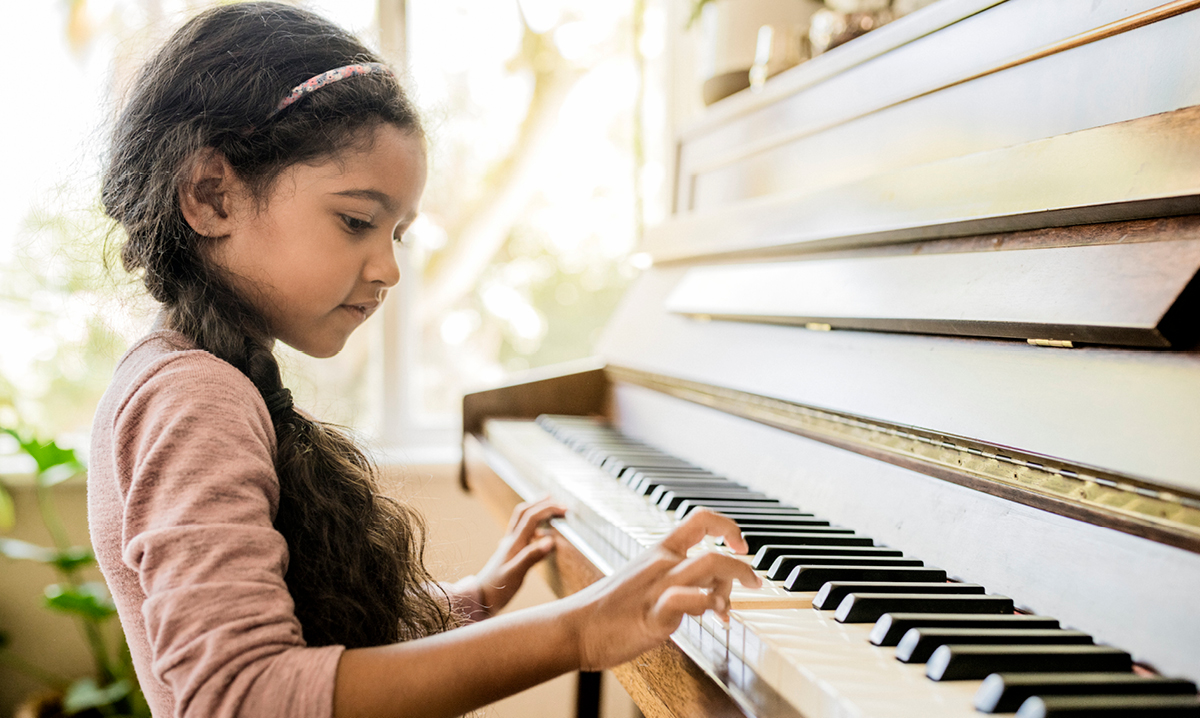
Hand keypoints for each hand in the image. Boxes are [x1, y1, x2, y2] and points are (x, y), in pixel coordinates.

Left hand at [470, 497, 566, 615]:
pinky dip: (534, 527)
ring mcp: (510, 546)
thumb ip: (532, 557)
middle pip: (525, 512)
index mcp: (514, 542)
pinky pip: (523, 533)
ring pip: (522, 521)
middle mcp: (511, 540)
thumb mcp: (516, 574)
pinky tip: (540, 534)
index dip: (548, 509)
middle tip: (559, 502)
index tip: (565, 509)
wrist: (481, 599)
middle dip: (542, 503)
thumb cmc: (497, 589)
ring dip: (536, 511)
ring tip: (550, 508)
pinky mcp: (510, 554)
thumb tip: (550, 540)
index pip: (532, 517)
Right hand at [565, 509, 760, 670]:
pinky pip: (685, 599)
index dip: (727, 527)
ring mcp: (658, 588)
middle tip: (754, 583)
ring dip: (733, 583)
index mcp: (658, 552)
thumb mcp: (644, 583)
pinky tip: (714, 616)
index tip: (740, 545)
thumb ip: (676, 583)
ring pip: (707, 567)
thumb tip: (709, 594)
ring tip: (732, 607)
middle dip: (742, 567)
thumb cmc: (608, 610)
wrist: (575, 628)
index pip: (699, 520)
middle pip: (713, 550)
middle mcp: (661, 564)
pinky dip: (707, 604)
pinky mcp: (653, 615)